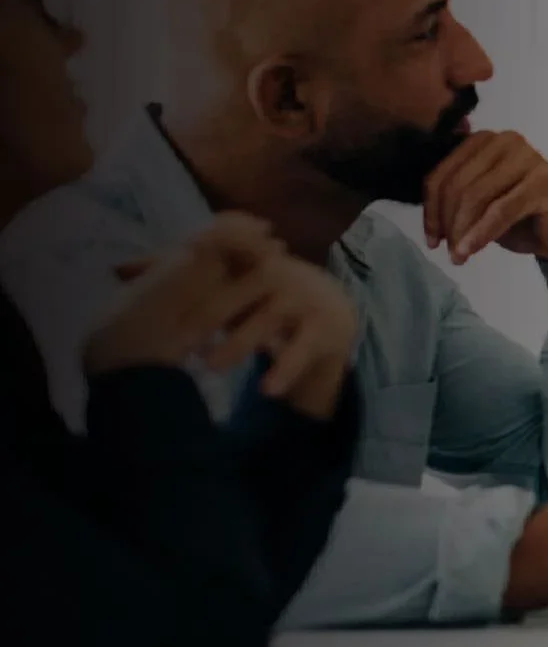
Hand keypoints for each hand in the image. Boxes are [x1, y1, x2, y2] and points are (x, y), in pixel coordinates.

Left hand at [85, 215, 359, 420]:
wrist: (331, 313)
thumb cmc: (261, 295)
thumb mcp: (222, 283)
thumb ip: (175, 273)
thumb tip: (118, 267)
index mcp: (251, 256)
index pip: (222, 258)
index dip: (196, 274)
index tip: (166, 299)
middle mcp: (281, 272)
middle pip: (242, 288)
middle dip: (209, 314)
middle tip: (178, 342)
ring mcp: (305, 298)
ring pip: (269, 318)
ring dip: (239, 342)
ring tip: (210, 368)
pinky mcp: (325, 329)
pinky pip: (303, 349)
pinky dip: (284, 368)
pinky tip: (266, 390)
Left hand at [422, 131, 547, 264]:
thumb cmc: (524, 218)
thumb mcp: (482, 205)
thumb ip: (457, 196)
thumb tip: (427, 209)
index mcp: (485, 140)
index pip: (442, 172)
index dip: (430, 208)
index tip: (431, 239)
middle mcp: (505, 140)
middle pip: (457, 183)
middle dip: (447, 222)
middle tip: (448, 251)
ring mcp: (527, 157)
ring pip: (476, 195)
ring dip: (463, 230)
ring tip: (459, 255)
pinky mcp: (543, 181)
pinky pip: (501, 209)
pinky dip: (481, 233)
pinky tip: (471, 251)